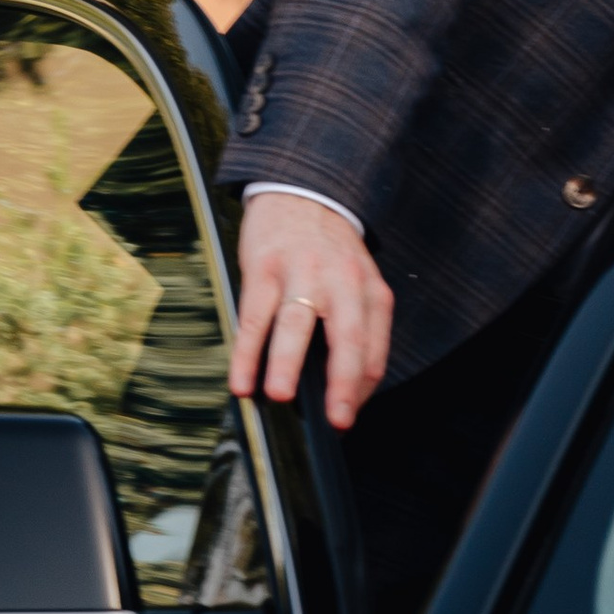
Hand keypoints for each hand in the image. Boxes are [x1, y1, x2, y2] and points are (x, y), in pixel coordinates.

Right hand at [229, 189, 393, 427]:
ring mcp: (302, 274)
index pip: (373, 351)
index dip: (360, 390)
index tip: (344, 420)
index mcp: (370, 292)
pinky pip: (254, 316)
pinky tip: (240, 381)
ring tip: (280, 396)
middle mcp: (342, 282)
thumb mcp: (358, 284)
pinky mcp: (265, 268)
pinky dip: (246, 352)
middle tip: (335, 419)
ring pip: (296, 323)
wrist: (303, 193)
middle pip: (347, 336)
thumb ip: (355, 328)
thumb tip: (338, 391)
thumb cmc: (331, 253)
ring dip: (287, 362)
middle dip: (342, 382)